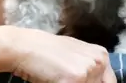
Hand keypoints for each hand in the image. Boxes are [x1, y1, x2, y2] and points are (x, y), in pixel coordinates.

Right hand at [1, 26, 115, 82]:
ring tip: (59, 79)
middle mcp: (99, 61)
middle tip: (66, 80)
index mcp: (101, 56)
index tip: (78, 82)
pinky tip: (53, 81)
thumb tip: (97, 82)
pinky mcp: (75, 80)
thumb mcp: (74, 56)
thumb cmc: (45, 52)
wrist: (24, 46)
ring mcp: (88, 70)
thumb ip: (89, 70)